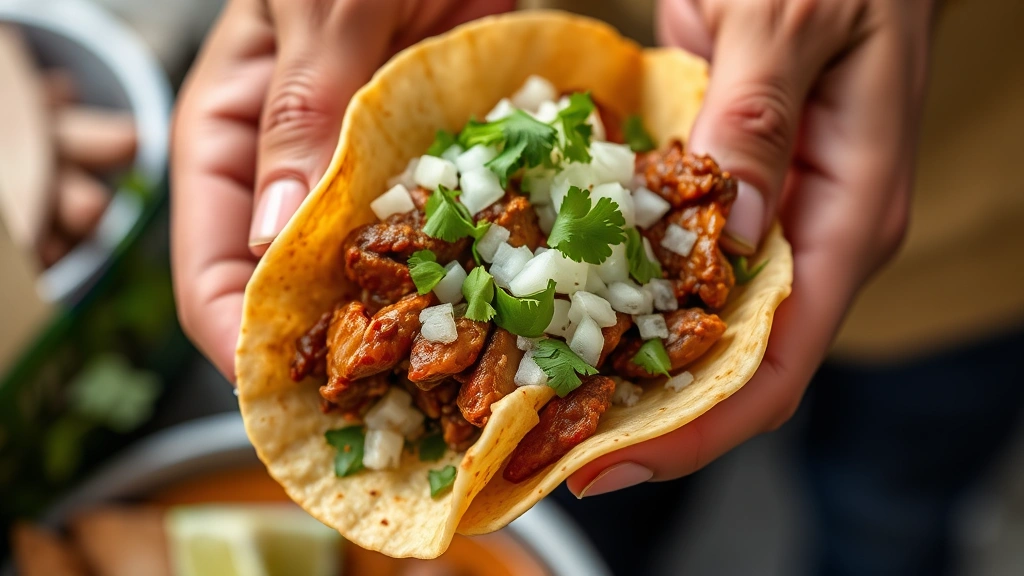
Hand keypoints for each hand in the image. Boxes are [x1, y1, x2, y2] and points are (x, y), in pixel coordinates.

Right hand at [171, 0, 512, 379]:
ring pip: (382, 275)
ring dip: (416, 326)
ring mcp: (378, 169)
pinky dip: (476, 267)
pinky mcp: (444, 159)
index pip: (214, 271)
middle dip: (342, 357)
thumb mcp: (320, 2)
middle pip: (302, 295)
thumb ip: (300, 109)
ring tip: (464, 377)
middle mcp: (304, 168)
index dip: (248, 344)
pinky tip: (513, 304)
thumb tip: (274, 241)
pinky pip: (454, 229)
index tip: (297, 398)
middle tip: (399, 411)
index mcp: (238, 137)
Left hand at [567, 0, 934, 496]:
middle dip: (641, 417)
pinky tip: (552, 309)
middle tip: (546, 448)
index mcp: (847, 210)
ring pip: (691, 320)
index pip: (777, 362)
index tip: (607, 464)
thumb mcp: (794, 18)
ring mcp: (759, 211)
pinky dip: (613, 289)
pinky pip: (665, 257)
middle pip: (726, 365)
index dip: (693, 429)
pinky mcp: (716, 183)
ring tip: (534, 398)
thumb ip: (761, 119)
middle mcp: (804, 232)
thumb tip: (740, 229)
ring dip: (616, 364)